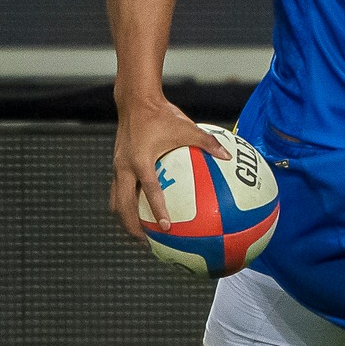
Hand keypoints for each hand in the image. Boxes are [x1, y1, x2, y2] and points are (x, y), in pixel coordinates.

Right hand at [110, 95, 229, 242]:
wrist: (135, 101)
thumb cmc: (162, 114)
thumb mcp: (187, 127)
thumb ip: (208, 142)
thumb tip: (229, 156)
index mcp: (141, 160)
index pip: (150, 191)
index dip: (157, 211)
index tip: (166, 229)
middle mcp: (124, 167)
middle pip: (122, 205)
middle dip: (132, 226)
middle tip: (148, 243)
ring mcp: (117, 167)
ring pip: (116, 201)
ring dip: (125, 220)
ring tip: (140, 235)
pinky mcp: (116, 165)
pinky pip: (118, 191)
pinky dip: (126, 205)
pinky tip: (140, 213)